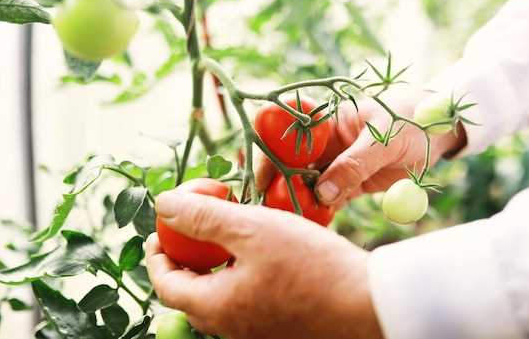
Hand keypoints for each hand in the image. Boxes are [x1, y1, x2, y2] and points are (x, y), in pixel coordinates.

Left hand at [146, 189, 383, 338]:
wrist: (370, 305)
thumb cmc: (311, 265)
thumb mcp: (251, 229)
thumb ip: (204, 217)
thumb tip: (164, 204)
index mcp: (217, 309)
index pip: (166, 285)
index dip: (158, 257)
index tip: (160, 233)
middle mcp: (233, 328)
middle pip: (192, 294)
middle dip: (185, 262)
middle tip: (190, 233)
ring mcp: (260, 331)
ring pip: (223, 297)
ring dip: (215, 267)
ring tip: (227, 237)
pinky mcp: (284, 327)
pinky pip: (249, 300)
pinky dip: (242, 276)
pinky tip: (262, 253)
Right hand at [256, 92, 464, 207]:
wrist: (439, 131)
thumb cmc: (411, 121)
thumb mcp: (384, 140)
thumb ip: (354, 165)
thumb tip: (321, 192)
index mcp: (326, 121)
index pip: (283, 132)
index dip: (265, 152)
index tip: (260, 177)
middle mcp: (323, 143)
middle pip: (287, 163)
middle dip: (274, 185)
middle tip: (267, 209)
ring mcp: (334, 164)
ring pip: (304, 185)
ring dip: (294, 203)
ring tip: (285, 224)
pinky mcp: (348, 183)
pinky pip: (326, 200)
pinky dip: (318, 213)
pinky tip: (311, 227)